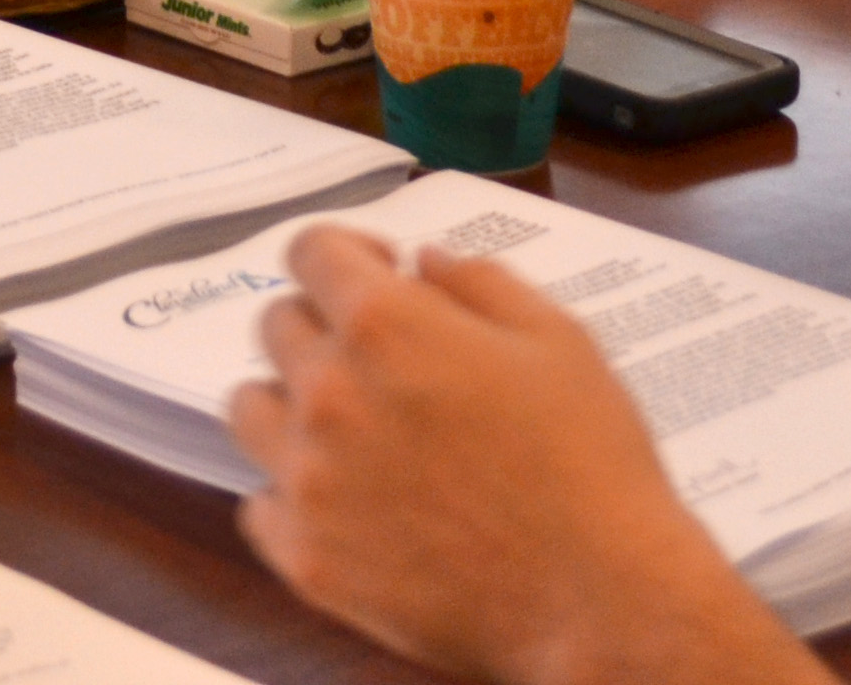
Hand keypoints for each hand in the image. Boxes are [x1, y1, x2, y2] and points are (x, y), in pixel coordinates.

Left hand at [228, 224, 822, 684]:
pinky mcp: (307, 559)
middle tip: (381, 360)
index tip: (378, 274)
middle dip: (326, 325)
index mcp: (387, 326)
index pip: (312, 249)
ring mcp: (310, 480)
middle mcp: (331, 393)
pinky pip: (259, 506)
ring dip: (290, 403)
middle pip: (278, 324)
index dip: (348, 254)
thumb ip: (479, 282)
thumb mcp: (558, 339)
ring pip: (251, 408)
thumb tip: (422, 262)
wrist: (600, 600)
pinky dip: (291, 497)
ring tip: (350, 428)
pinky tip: (346, 501)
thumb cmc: (591, 466)